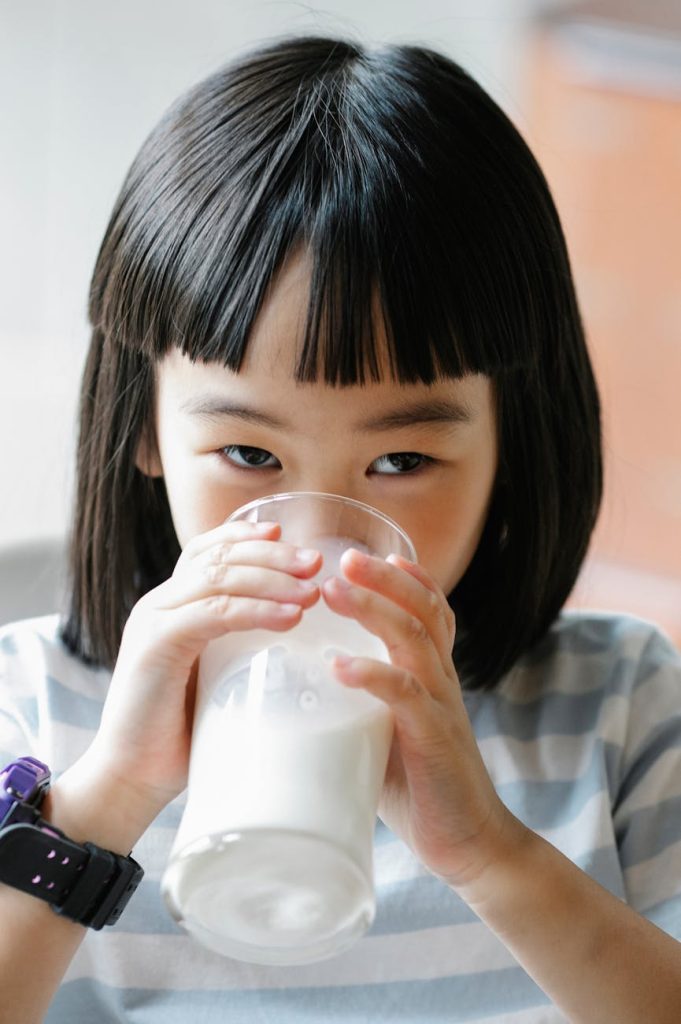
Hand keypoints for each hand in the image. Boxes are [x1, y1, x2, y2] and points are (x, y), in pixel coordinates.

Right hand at [82, 520, 320, 828]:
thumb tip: (295, 639)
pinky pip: (213, 613)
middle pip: (218, 557)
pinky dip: (256, 611)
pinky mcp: (155, 646)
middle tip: (315, 561)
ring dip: (271, 579)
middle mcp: (158, 605)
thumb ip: (236, 651)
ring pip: (218, 578)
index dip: (244, 536)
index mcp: (170, 607)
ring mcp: (152, 621)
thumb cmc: (181, 736)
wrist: (130, 779)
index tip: (286, 533)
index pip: (205, 551)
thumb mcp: (214, 679)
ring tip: (311, 592)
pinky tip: (289, 617)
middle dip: (271, 554)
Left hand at [322, 551, 519, 890]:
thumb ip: (359, 712)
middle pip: (422, 609)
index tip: (371, 553)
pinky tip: (338, 665)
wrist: (471, 845)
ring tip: (333, 589)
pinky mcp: (434, 739)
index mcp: (433, 677)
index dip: (407, 578)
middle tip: (343, 556)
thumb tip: (300, 701)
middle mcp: (442, 682)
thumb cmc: (422, 790)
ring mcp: (442, 706)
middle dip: (383, 577)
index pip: (430, 612)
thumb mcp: (387, 737)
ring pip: (413, 639)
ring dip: (372, 609)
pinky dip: (371, 674)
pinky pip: (405, 694)